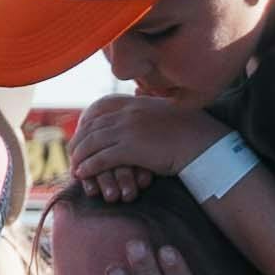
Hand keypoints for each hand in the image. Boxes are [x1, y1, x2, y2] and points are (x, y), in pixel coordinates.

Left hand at [51, 90, 207, 187]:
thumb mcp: (163, 113)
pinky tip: (82, 174)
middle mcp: (128, 114)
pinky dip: (89, 167)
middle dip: (78, 142)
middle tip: (72, 154)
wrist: (202, 144)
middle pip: (92, 127)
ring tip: (74, 167)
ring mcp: (128, 130)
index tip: (80, 137)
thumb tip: (137, 100)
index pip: (99, 113)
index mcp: (134, 105)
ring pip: (92, 143)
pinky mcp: (131, 148)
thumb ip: (146, 109)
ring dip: (80, 157)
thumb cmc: (188, 132)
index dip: (86, 127)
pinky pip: (101, 158)